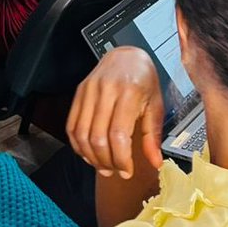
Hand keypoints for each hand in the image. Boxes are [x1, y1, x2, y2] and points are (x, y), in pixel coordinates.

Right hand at [66, 48, 163, 178]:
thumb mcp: (156, 105)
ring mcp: (89, 90)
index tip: (127, 171)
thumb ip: (154, 136)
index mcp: (129, 93)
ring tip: (102, 166)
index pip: (118, 135)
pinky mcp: (79, 92)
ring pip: (81, 133)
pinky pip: (71, 124)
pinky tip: (88, 153)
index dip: (120, 159)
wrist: (127, 55)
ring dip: (90, 156)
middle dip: (105, 161)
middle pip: (97, 137)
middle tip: (115, 171)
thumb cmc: (143, 79)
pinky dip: (77, 144)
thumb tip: (156, 162)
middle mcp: (106, 90)